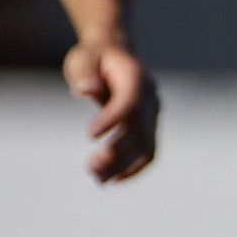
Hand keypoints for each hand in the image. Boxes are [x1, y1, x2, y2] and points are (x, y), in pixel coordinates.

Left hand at [66, 30, 160, 181]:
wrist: (114, 56)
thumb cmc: (95, 57)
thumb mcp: (84, 58)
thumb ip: (85, 72)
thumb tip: (86, 88)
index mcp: (135, 76)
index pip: (130, 100)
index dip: (114, 118)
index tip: (90, 135)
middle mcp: (150, 97)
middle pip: (140, 129)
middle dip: (118, 152)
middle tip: (90, 168)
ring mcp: (153, 114)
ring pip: (145, 146)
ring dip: (122, 165)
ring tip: (96, 177)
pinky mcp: (149, 128)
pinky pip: (148, 153)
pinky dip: (134, 168)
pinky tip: (113, 180)